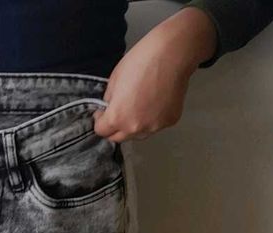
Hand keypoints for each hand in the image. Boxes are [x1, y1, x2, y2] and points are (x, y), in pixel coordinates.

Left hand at [93, 7, 217, 142]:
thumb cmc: (141, 61)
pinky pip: (155, 125)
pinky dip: (152, 119)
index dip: (100, 120)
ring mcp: (154, 127)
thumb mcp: (115, 78)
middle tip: (119, 112)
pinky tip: (155, 102)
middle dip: (115, 127)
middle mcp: (134, 128)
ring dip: (134, 126)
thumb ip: (109, 100)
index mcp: (117, 117)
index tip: (103, 112)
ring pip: (137, 134)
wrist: (172, 54)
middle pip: (119, 138)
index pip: (101, 131)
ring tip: (139, 107)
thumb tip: (109, 108)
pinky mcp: (169, 121)